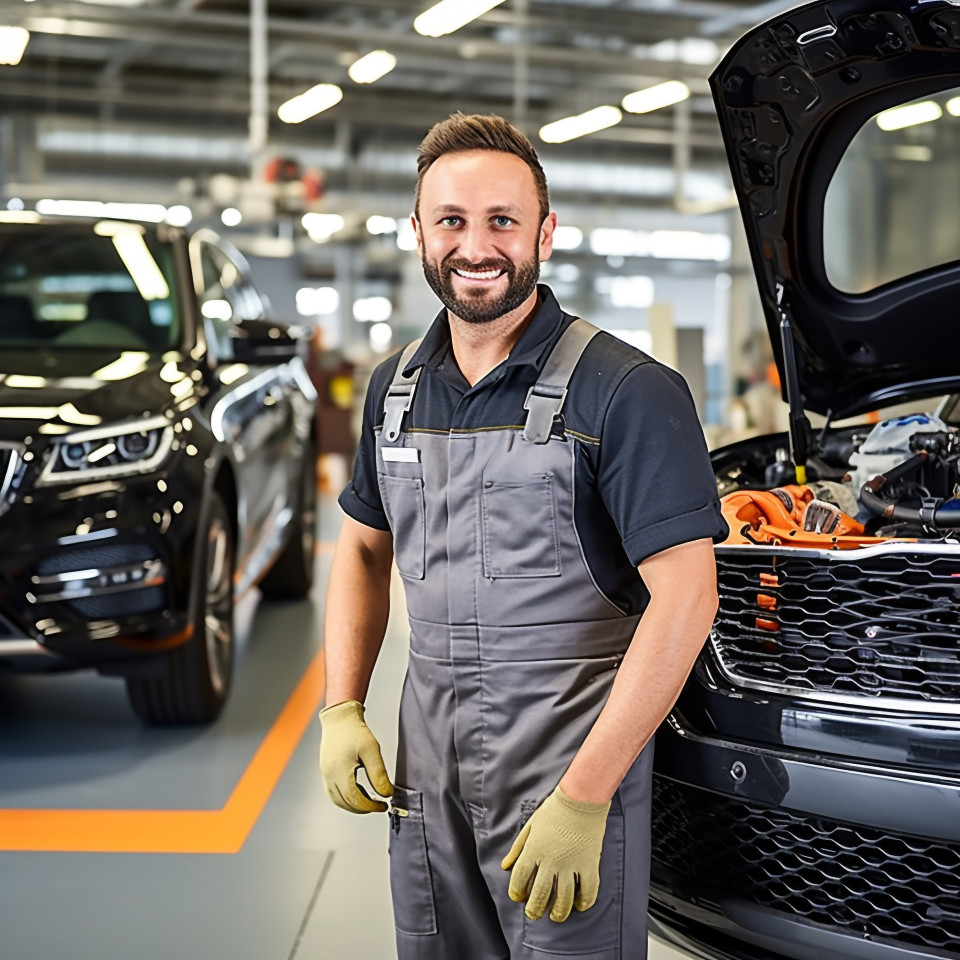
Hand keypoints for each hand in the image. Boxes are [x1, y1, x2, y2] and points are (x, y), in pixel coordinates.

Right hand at [318, 699, 393, 813]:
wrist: (340, 718)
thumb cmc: (355, 731)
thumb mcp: (372, 750)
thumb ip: (378, 774)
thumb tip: (386, 793)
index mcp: (340, 772)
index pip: (356, 799)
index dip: (371, 806)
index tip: (384, 804)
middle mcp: (330, 776)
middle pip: (346, 803)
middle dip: (363, 808)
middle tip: (378, 805)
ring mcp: (326, 774)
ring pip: (338, 800)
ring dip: (353, 805)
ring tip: (369, 802)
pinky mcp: (326, 771)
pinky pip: (334, 792)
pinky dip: (345, 798)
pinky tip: (357, 794)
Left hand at [501, 786, 609, 921]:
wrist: (580, 799)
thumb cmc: (553, 810)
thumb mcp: (530, 826)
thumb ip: (517, 848)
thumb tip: (505, 866)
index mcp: (534, 849)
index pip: (520, 878)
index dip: (517, 891)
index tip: (518, 897)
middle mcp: (551, 860)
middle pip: (540, 894)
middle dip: (535, 909)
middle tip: (534, 914)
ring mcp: (571, 864)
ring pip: (564, 899)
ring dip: (558, 912)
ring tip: (555, 916)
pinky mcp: (589, 864)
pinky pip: (588, 891)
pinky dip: (584, 902)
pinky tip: (579, 906)